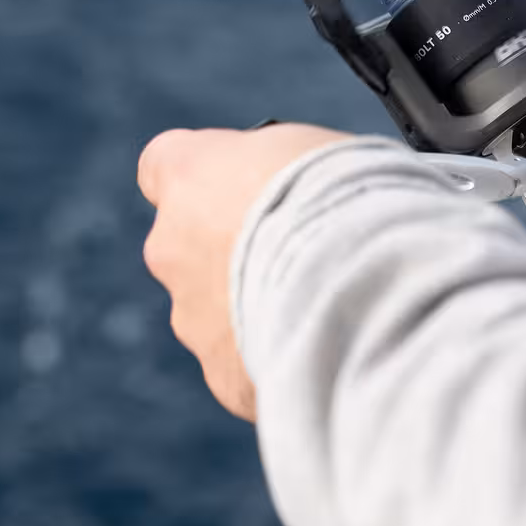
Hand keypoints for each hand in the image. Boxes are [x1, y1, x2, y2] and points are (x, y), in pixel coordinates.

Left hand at [137, 124, 349, 419]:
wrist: (363, 284)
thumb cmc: (345, 196)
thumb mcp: (310, 149)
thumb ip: (275, 165)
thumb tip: (289, 181)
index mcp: (189, 176)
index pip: (163, 167)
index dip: (203, 179)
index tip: (239, 187)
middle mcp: (172, 246)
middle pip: (189, 246)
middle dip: (234, 253)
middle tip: (301, 255)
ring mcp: (191, 318)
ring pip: (216, 312)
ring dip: (259, 308)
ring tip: (326, 306)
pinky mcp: (223, 376)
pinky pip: (245, 366)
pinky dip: (280, 358)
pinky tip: (330, 350)